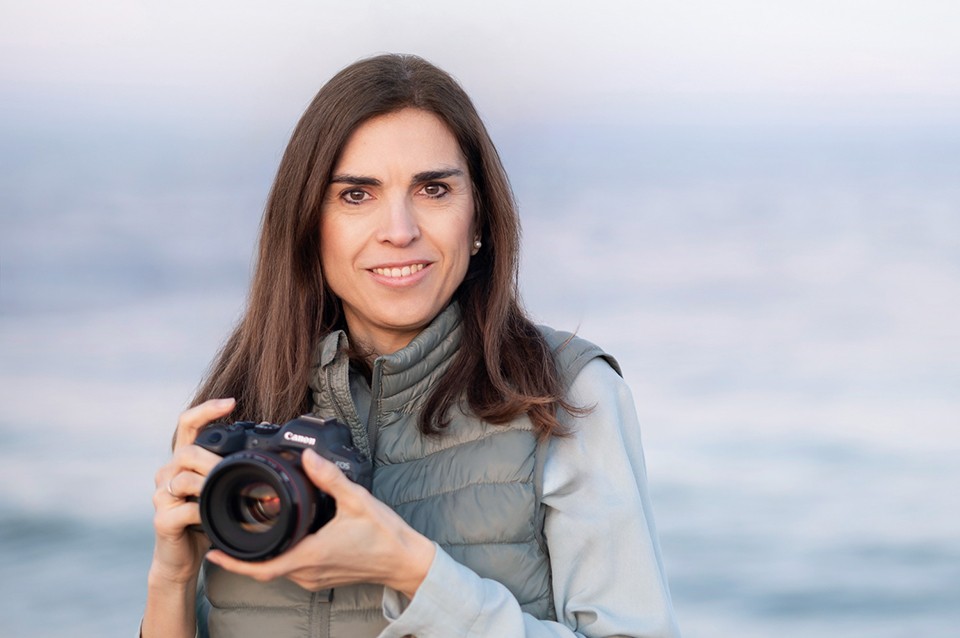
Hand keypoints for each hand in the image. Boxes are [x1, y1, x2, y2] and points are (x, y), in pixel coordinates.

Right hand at [149, 398, 234, 585]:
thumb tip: (266, 453)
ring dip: (209, 485)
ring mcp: (161, 496)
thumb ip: (229, 468)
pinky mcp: (162, 520)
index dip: (206, 409)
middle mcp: (167, 473)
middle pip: (187, 452)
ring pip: (183, 479)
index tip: (231, 402)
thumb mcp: (218, 488)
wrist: (182, 557)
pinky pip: (185, 510)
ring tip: (228, 494)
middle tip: (234, 470)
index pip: (188, 424)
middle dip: (214, 460)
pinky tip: (214, 519)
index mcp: (182, 460)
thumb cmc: (204, 519)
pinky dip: (204, 513)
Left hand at [206, 448, 436, 598]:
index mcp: (310, 555)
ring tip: (250, 533)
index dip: (233, 561)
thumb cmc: (384, 535)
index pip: (261, 566)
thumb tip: (308, 455)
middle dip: (242, 554)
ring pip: (278, 570)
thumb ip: (330, 478)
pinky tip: (282, 539)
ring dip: (262, 555)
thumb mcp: (357, 500)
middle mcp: (308, 572)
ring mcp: (316, 578)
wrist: (406, 560)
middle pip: (264, 568)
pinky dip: (280, 556)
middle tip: (225, 535)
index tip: (213, 550)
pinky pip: (293, 570)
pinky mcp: (324, 577)